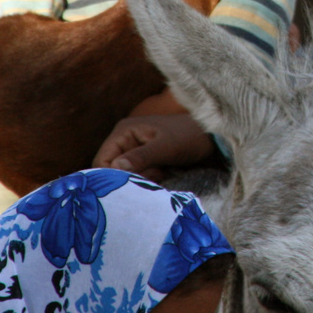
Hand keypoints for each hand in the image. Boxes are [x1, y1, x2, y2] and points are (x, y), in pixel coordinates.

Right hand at [92, 113, 214, 181]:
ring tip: (161, 172)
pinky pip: (137, 175)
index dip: (113, 175)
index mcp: (124, 131)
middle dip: (131, 177)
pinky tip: (163, 173)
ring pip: (125, 175)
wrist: (211, 138)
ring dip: (141, 178)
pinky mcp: (144, 160)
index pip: (102, 160)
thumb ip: (141, 157)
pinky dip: (148, 179)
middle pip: (112, 169)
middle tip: (154, 174)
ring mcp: (134, 150)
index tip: (135, 180)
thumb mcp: (165, 147)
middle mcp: (124, 140)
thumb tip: (115, 168)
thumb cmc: (189, 137)